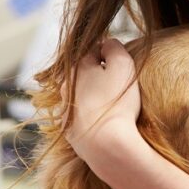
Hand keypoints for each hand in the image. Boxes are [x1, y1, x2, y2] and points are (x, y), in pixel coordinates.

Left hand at [64, 38, 141, 168]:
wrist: (106, 145)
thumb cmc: (116, 102)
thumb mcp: (122, 65)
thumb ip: (114, 47)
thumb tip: (107, 43)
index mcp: (77, 67)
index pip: (94, 50)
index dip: (110, 54)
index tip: (123, 63)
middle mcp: (65, 87)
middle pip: (85, 74)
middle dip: (99, 75)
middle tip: (120, 84)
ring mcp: (65, 111)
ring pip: (81, 96)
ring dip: (94, 96)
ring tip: (114, 105)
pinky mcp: (70, 132)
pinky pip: (82, 118)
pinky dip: (92, 117)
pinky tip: (106, 123)